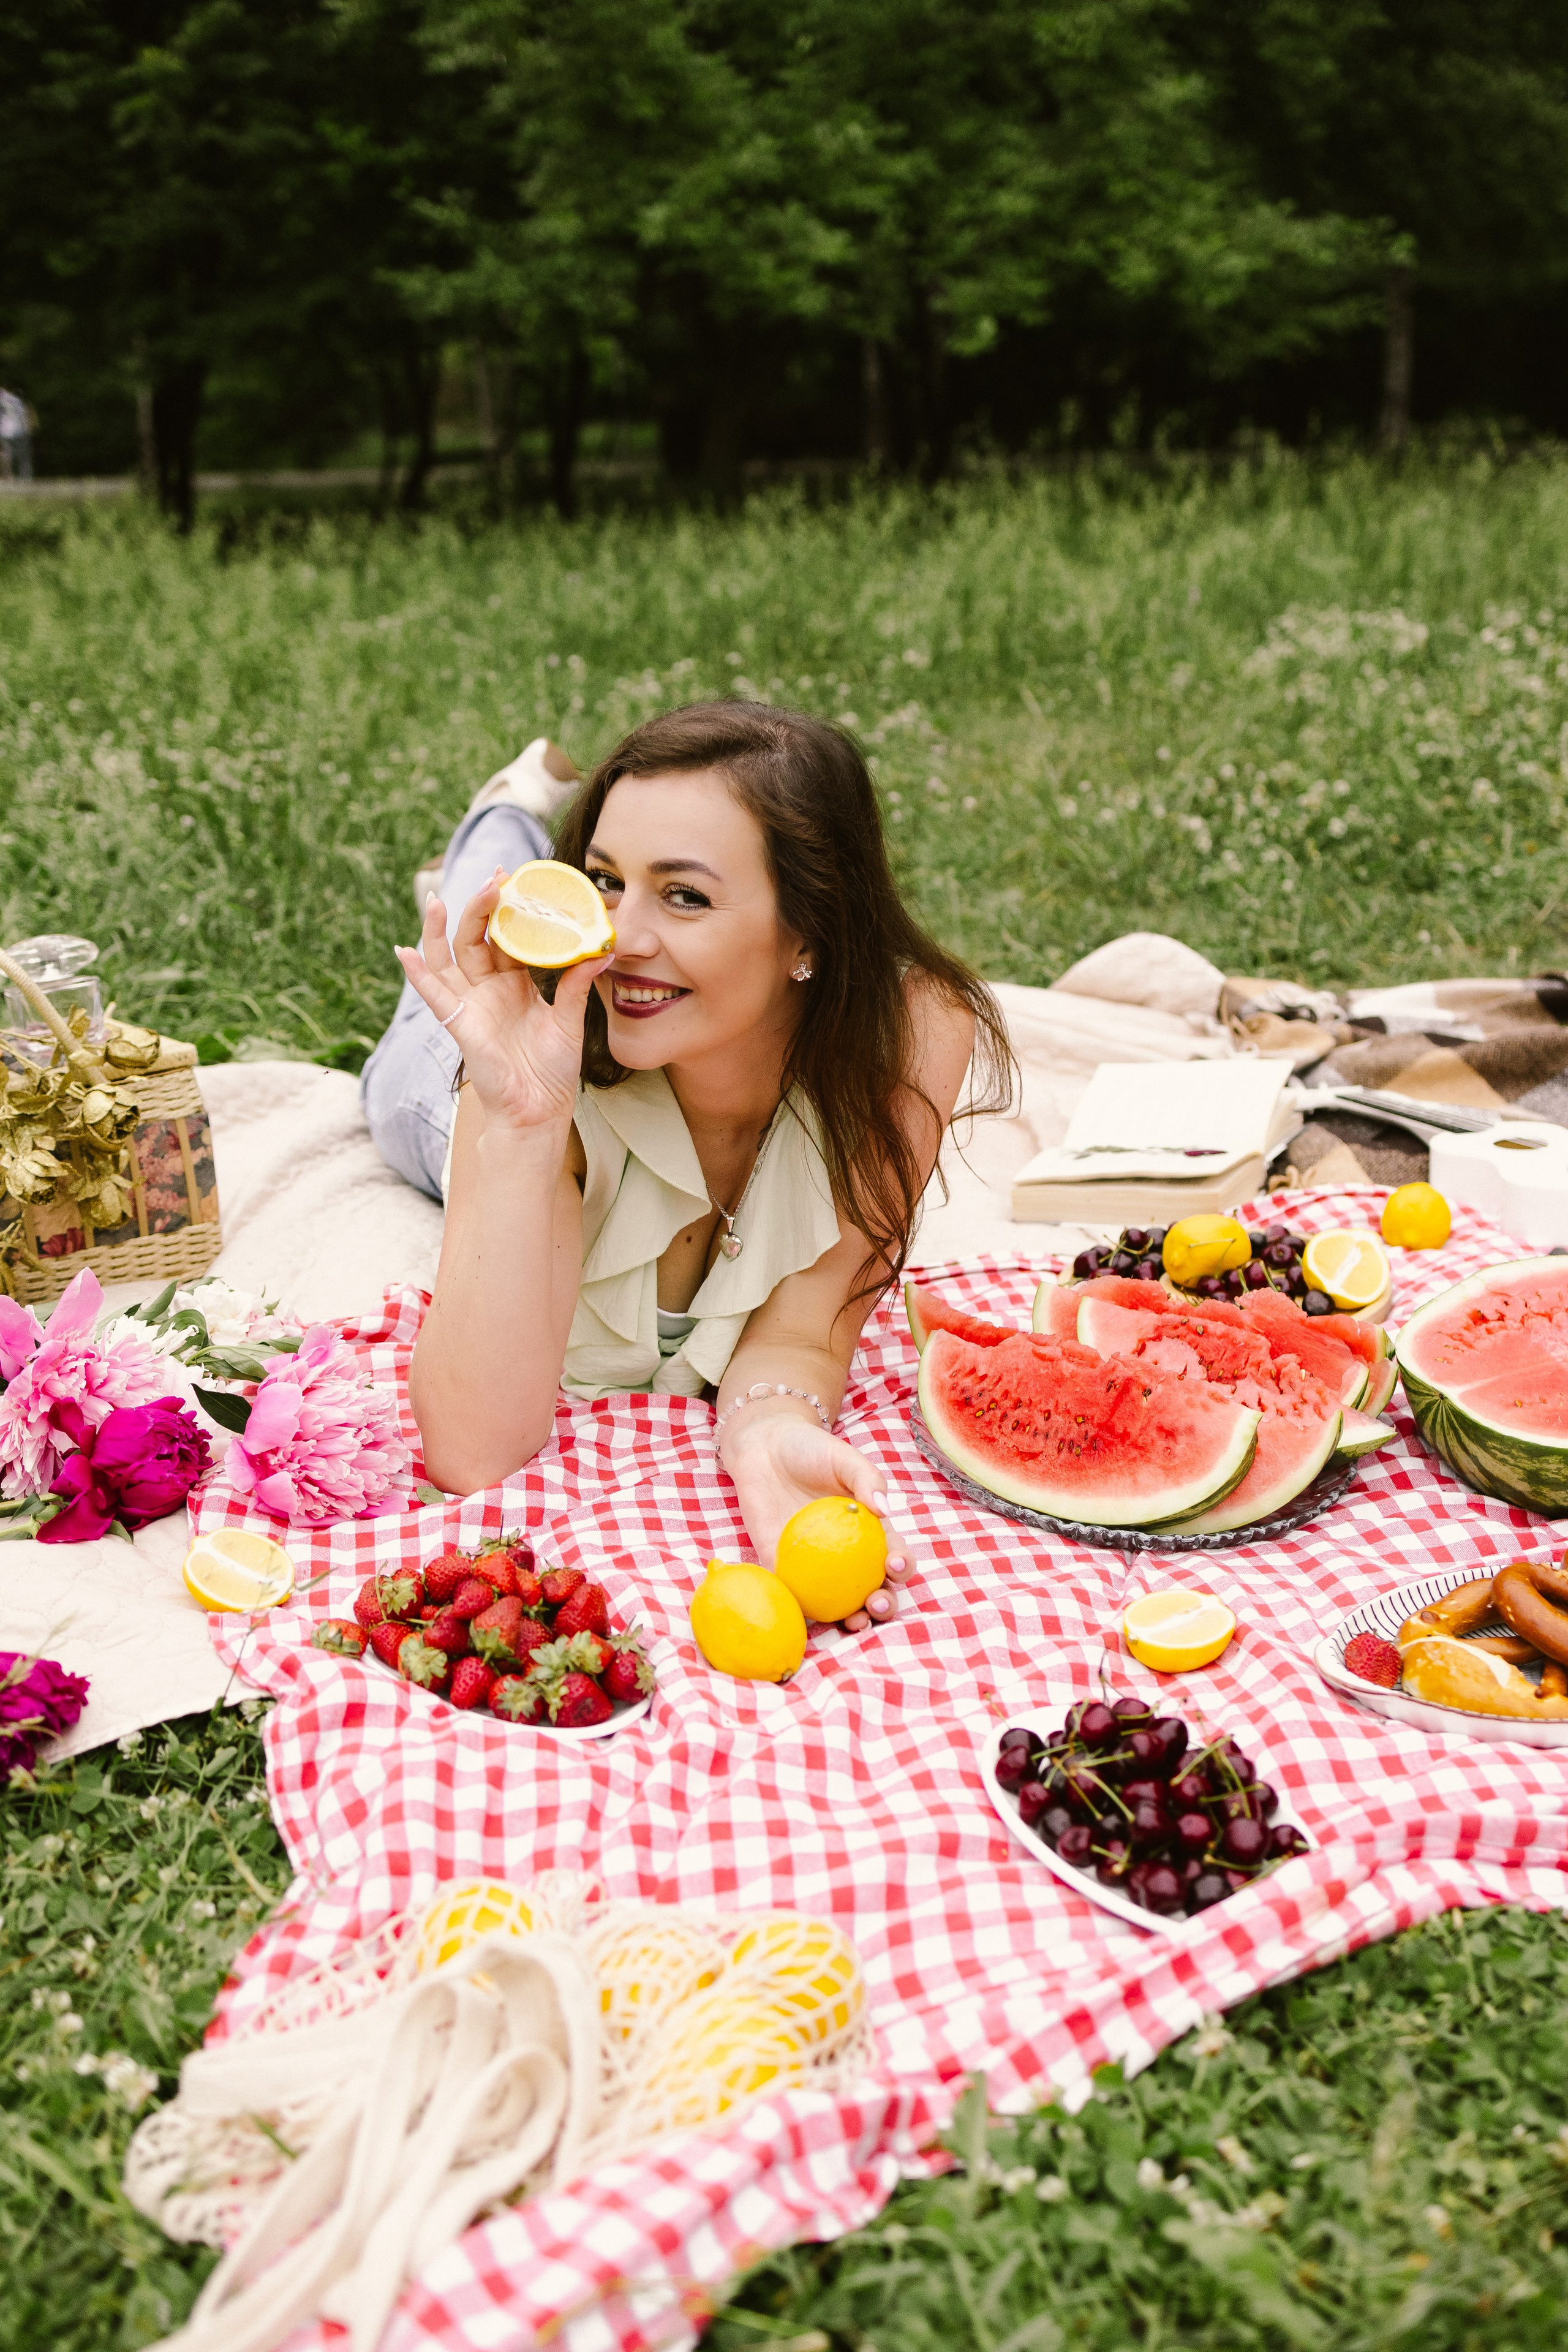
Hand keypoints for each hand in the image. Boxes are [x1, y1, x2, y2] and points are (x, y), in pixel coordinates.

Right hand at [395, 872, 610, 1133]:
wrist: (539, 1111)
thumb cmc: (552, 1071)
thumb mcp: (570, 1021)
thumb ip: (578, 985)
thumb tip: (601, 951)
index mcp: (515, 984)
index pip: (506, 937)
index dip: (508, 909)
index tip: (514, 878)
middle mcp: (489, 989)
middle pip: (476, 939)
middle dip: (480, 907)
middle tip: (493, 880)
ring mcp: (472, 1005)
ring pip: (448, 959)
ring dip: (440, 930)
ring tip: (437, 901)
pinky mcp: (461, 1025)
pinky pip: (434, 996)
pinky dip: (417, 974)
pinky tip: (403, 951)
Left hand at [721, 1407, 906, 1631]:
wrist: (763, 1447)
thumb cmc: (810, 1449)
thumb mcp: (843, 1457)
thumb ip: (866, 1479)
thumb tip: (884, 1509)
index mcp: (869, 1530)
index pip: (893, 1554)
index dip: (901, 1566)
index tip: (894, 1565)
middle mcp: (846, 1553)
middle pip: (873, 1588)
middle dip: (884, 1605)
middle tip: (877, 1604)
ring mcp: (814, 1564)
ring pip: (838, 1602)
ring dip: (851, 1619)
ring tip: (855, 1623)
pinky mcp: (781, 1566)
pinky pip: (794, 1594)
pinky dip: (803, 1610)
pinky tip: (807, 1617)